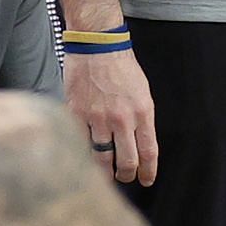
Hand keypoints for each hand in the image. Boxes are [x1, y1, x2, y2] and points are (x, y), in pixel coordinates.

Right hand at [65, 47, 157, 186]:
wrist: (97, 45)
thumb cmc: (121, 66)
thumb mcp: (142, 92)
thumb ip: (141, 118)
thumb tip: (139, 143)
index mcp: (142, 112)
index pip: (148, 152)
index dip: (148, 171)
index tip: (146, 180)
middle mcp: (122, 118)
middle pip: (127, 161)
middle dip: (127, 175)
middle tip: (125, 177)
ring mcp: (98, 118)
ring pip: (102, 158)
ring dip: (106, 172)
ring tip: (107, 175)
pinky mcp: (77, 114)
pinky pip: (81, 143)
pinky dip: (85, 154)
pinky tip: (86, 158)